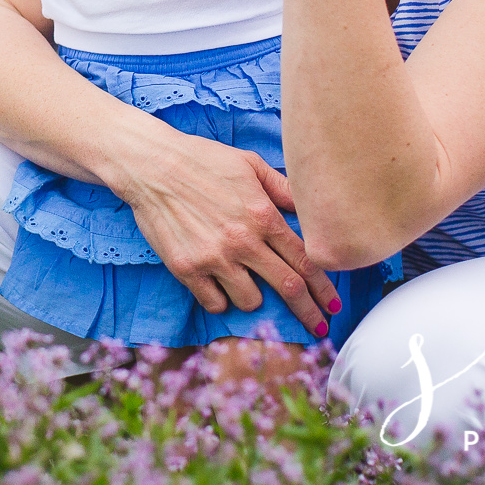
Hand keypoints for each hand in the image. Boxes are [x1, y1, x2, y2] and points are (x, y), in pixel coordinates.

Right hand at [111, 126, 340, 333]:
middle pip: (288, 288)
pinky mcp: (187, 269)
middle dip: (309, 312)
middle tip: (320, 326)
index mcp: (263, 215)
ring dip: (257, 299)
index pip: (306, 260)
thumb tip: (310, 207)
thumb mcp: (249, 164)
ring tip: (249, 285)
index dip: (324, 287)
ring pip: (251, 301)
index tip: (333, 304)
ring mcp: (214, 257)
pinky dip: (221, 299)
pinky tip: (220, 285)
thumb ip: (283, 189)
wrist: (151, 164)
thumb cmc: (202, 159)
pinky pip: (215, 302)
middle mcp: (243, 240)